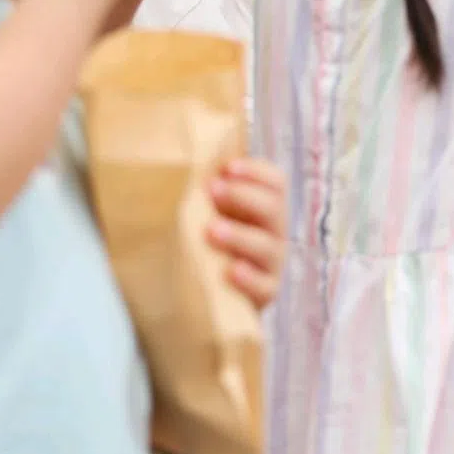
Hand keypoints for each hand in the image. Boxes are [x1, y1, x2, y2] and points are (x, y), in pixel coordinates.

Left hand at [206, 157, 286, 309]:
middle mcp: (273, 232)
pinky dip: (249, 277)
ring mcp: (271, 264)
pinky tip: (231, 270)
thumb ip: (202, 191)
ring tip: (212, 230)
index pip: (275, 182)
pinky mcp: (265, 293)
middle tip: (213, 189)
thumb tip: (177, 159)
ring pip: (268, 246)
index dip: (256, 171)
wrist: (201, 294)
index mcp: (264, 207)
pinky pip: (265, 286)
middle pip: (274, 208)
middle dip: (243, 196)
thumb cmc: (201, 241)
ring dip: (241, 235)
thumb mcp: (204, 212)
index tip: (227, 166)